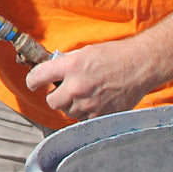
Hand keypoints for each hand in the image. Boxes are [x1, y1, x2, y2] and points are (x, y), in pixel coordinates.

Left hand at [24, 39, 157, 121]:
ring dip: (72, 106)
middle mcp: (77, 86)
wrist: (140, 65)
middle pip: (52, 102)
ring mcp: (89, 103)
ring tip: (85, 95)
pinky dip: (87, 113)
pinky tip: (95, 102)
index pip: (37, 77)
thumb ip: (66, 63)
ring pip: (68, 112)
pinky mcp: (101, 115)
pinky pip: (84, 119)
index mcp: (70, 66)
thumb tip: (52, 70)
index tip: (33, 83)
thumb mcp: (85, 52)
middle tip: (63, 91)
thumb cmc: (115, 55)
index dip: (32, 81)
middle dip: (55, 97)